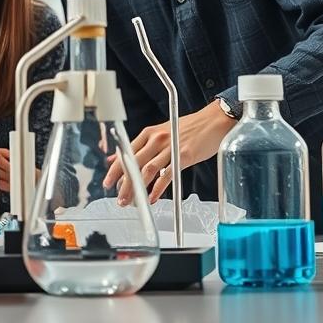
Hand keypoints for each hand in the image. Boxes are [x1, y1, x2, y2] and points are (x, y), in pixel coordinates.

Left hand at [102, 103, 236, 204]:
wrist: (214, 121)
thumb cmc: (190, 128)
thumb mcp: (162, 132)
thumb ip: (142, 146)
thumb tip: (123, 157)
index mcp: (149, 133)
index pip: (126, 152)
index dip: (115, 169)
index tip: (108, 182)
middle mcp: (156, 139)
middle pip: (133, 163)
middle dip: (123, 183)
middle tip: (118, 198)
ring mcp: (170, 147)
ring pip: (146, 170)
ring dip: (137, 188)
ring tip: (131, 201)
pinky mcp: (184, 156)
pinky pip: (166, 175)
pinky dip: (157, 189)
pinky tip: (152, 198)